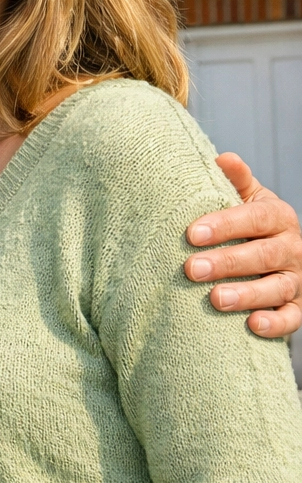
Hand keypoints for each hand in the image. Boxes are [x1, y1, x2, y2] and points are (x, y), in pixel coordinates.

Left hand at [185, 153, 301, 337]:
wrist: (271, 253)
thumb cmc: (246, 223)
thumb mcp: (242, 198)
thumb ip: (234, 180)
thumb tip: (223, 158)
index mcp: (278, 217)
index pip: (256, 218)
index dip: (225, 225)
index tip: (192, 234)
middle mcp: (293, 247)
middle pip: (264, 255)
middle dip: (228, 262)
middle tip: (191, 269)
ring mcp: (297, 279)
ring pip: (278, 288)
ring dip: (248, 295)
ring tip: (215, 299)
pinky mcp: (298, 307)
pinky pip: (293, 318)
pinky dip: (276, 324)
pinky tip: (253, 325)